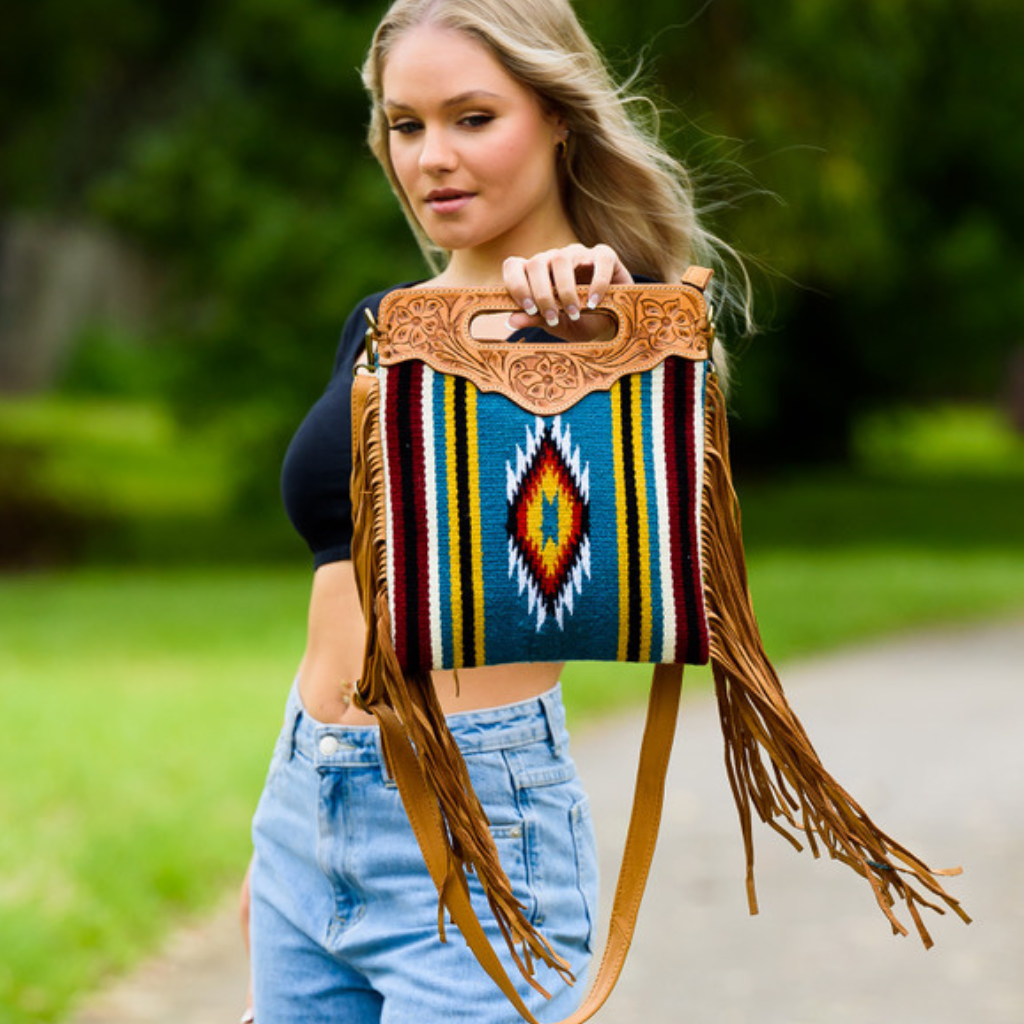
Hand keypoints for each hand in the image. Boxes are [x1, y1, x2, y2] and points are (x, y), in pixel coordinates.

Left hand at [503, 243, 632, 341]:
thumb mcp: (556, 324)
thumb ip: (535, 319)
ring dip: (565, 289)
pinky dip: (597, 282)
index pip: (514, 265)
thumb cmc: (580, 321)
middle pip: (536, 262)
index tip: (527, 309)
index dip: (515, 284)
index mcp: (537, 273)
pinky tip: (594, 302)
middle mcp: (554, 259)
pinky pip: (599, 260)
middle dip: (541, 293)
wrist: (612, 324)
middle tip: (551, 317)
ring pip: (561, 258)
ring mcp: (579, 254)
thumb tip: (511, 321)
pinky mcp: (605, 256)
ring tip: (574, 313)